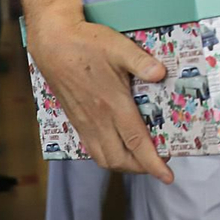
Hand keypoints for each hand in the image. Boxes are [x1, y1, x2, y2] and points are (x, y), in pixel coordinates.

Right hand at [27, 19, 172, 180]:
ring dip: (124, 165)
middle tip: (160, 163)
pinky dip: (108, 156)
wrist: (52, 43)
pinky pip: (92, 149)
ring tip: (141, 160)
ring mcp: (85, 122)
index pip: (136, 142)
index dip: (153, 163)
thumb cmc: (87, 43)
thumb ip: (141, 62)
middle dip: (141, 168)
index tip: (167, 176)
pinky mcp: (75, 119)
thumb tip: (161, 74)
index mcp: (112, 104)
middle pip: (120, 158)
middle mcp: (98, 119)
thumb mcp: (118, 47)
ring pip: (104, 157)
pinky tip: (118, 147)